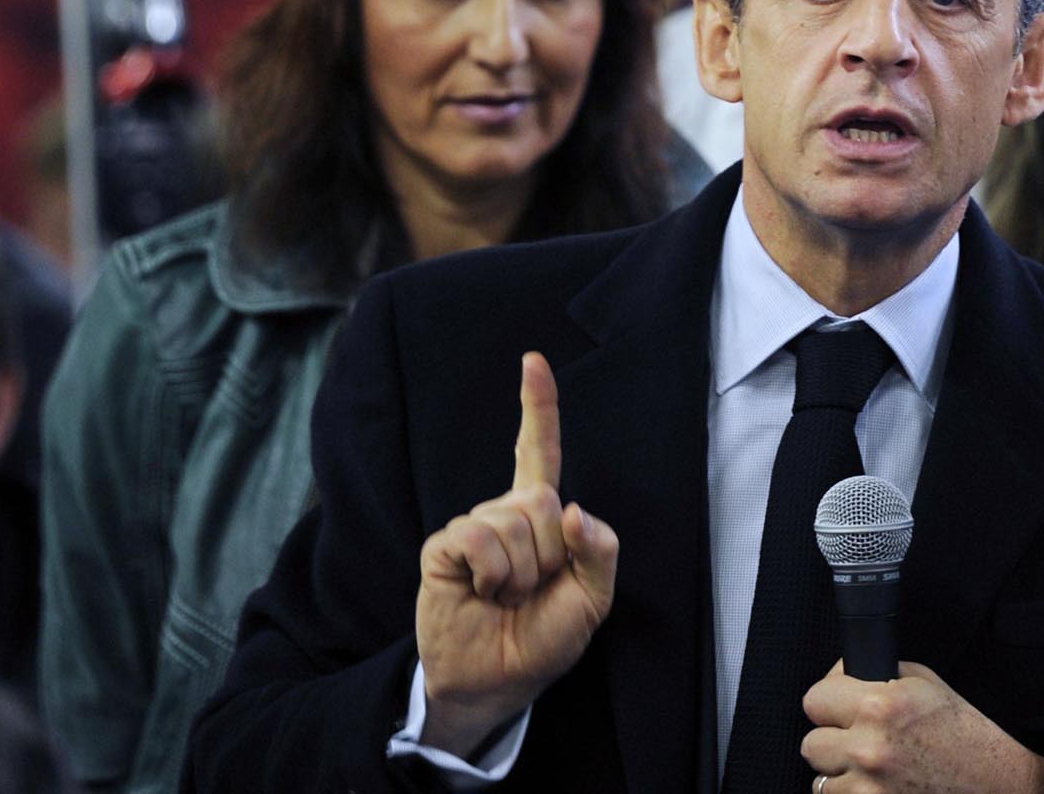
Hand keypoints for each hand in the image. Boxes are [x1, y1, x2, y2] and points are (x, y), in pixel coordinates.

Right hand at [415, 352, 619, 756]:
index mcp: (541, 517)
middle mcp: (505, 512)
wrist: (496, 682)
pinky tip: (483, 593)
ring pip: (513, 520)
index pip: (540, 451)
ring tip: (506, 597)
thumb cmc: (543, 639)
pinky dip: (492, 572)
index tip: (533, 361)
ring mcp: (472, 526)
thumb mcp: (592, 600)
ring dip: (520, 572)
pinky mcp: (444, 546)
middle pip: (540, 497)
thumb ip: (599, 552)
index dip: (538, 406)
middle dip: (549, 553)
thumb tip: (575, 510)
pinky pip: (478, 536)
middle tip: (533, 590)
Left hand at [799, 662, 1043, 793]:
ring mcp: (869, 787)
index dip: (829, 700)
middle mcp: (870, 747)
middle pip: (811, 743)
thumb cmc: (966, 735)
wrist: (998, 784)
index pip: (815, 698)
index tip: (840, 704)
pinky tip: (877, 787)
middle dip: (832, 740)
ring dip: (840, 774)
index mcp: (881, 705)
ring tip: (871, 769)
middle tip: (857, 740)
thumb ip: (880, 677)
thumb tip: (845, 676)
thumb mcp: (927, 685)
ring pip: (821, 780)